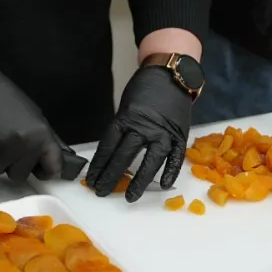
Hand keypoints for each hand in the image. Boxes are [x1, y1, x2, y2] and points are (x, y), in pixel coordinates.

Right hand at [0, 67, 69, 181]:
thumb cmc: (7, 100)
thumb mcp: (35, 116)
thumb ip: (47, 140)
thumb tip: (61, 160)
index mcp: (42, 135)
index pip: (54, 167)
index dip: (47, 170)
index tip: (40, 167)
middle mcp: (25, 144)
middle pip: (20, 175)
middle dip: (14, 164)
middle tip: (8, 145)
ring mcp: (2, 147)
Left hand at [86, 66, 190, 201]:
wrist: (173, 74)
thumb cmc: (146, 89)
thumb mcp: (127, 105)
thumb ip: (122, 127)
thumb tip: (113, 152)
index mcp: (127, 118)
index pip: (108, 145)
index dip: (99, 164)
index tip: (92, 178)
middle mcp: (144, 127)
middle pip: (124, 156)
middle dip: (111, 176)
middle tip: (102, 191)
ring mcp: (163, 132)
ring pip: (150, 161)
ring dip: (139, 181)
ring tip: (130, 197)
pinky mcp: (180, 135)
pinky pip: (175, 157)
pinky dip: (170, 172)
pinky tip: (163, 185)